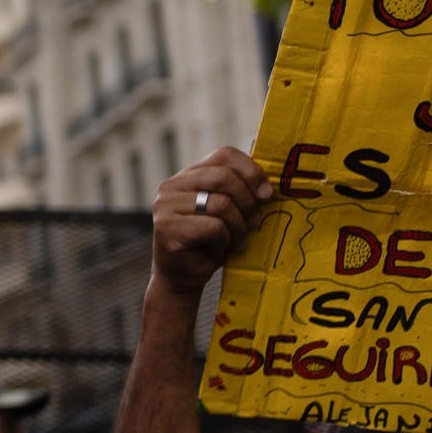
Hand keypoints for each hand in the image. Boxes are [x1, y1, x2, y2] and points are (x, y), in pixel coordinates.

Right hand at [151, 147, 272, 298]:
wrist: (181, 278)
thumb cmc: (207, 244)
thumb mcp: (227, 212)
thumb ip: (238, 192)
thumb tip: (267, 188)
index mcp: (187, 176)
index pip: (224, 154)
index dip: (251, 171)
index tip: (266, 194)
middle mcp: (170, 186)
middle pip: (224, 177)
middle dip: (247, 202)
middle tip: (252, 222)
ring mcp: (164, 206)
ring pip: (222, 204)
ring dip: (237, 227)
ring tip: (233, 240)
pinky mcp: (167, 228)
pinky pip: (214, 227)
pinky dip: (223, 242)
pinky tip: (215, 250)